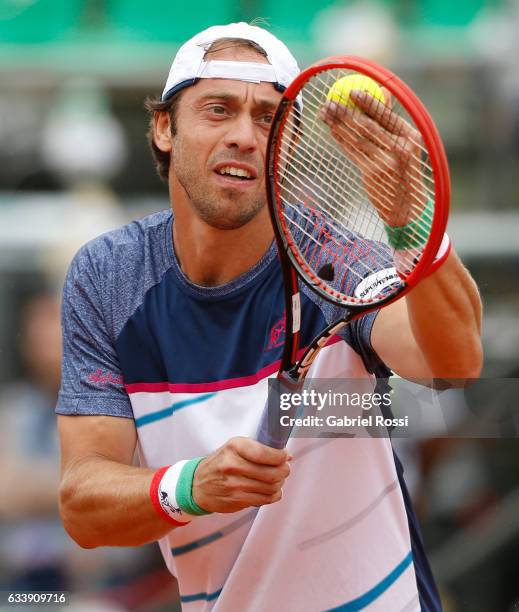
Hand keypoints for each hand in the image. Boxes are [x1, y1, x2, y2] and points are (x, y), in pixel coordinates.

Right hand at [192, 437, 290, 512]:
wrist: (198, 485)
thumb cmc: (220, 463)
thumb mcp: (234, 447)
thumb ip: (260, 448)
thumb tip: (287, 455)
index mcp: (235, 447)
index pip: (265, 453)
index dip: (281, 456)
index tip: (285, 455)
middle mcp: (234, 466)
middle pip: (272, 473)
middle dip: (284, 470)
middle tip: (284, 468)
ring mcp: (235, 485)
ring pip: (272, 487)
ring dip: (280, 483)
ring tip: (277, 478)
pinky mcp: (238, 500)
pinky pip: (266, 499)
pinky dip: (274, 494)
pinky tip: (270, 489)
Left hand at [319, 90, 427, 227]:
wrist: (407, 203)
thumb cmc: (405, 167)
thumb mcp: (405, 143)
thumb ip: (392, 119)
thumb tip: (383, 89)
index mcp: (410, 136)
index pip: (386, 115)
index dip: (367, 102)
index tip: (351, 91)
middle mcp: (399, 149)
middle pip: (367, 126)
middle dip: (345, 112)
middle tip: (330, 101)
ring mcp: (385, 162)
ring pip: (356, 139)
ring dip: (337, 125)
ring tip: (324, 113)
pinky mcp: (372, 174)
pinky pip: (352, 153)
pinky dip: (341, 140)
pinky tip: (332, 130)